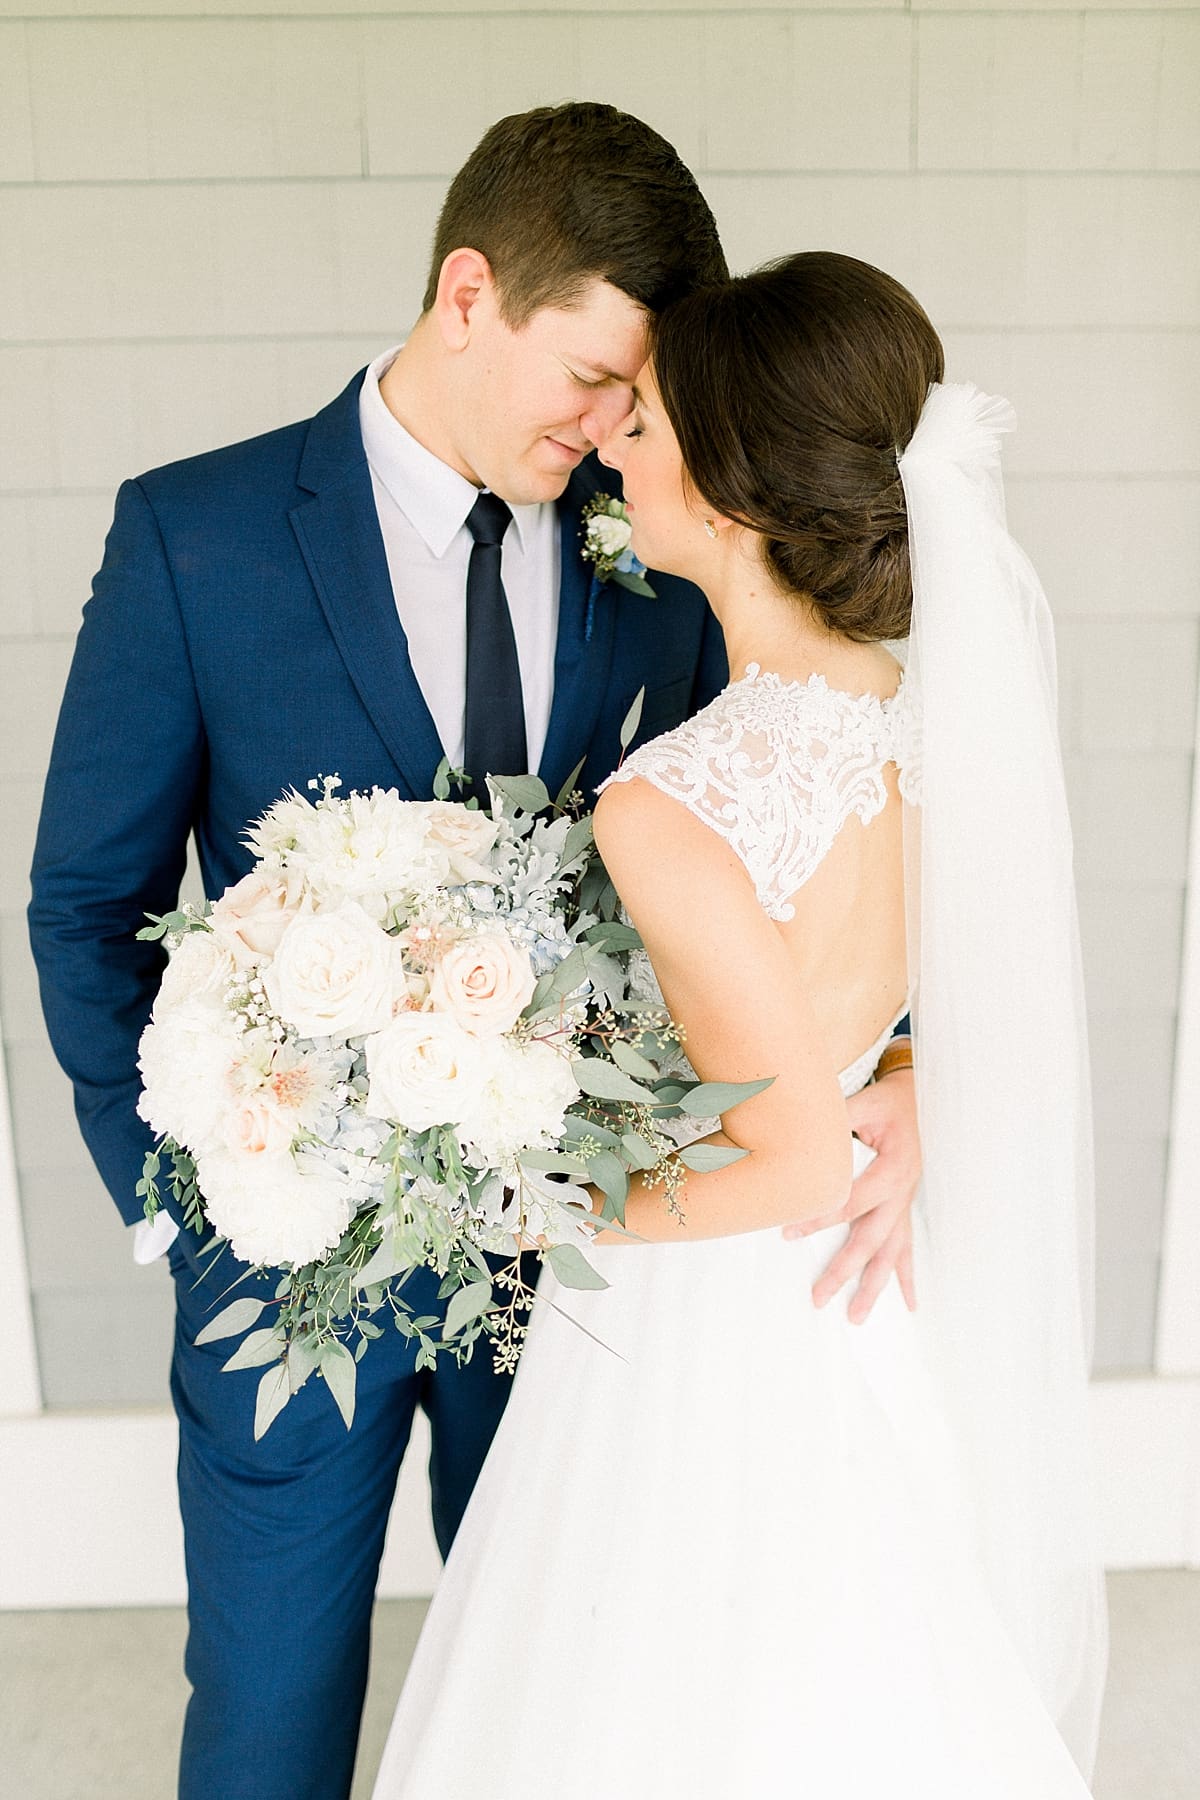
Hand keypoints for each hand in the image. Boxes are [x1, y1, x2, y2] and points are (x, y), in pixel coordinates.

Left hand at [782, 1069, 920, 1324]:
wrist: (919, 1101)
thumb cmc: (889, 1103)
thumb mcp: (865, 1103)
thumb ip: (838, 1118)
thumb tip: (801, 1127)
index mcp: (891, 1170)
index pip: (851, 1201)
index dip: (820, 1217)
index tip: (788, 1232)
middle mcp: (901, 1194)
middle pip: (870, 1241)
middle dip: (843, 1271)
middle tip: (817, 1297)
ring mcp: (904, 1206)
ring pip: (889, 1254)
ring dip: (873, 1287)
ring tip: (856, 1318)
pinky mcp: (904, 1209)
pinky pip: (907, 1249)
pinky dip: (907, 1278)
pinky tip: (909, 1305)